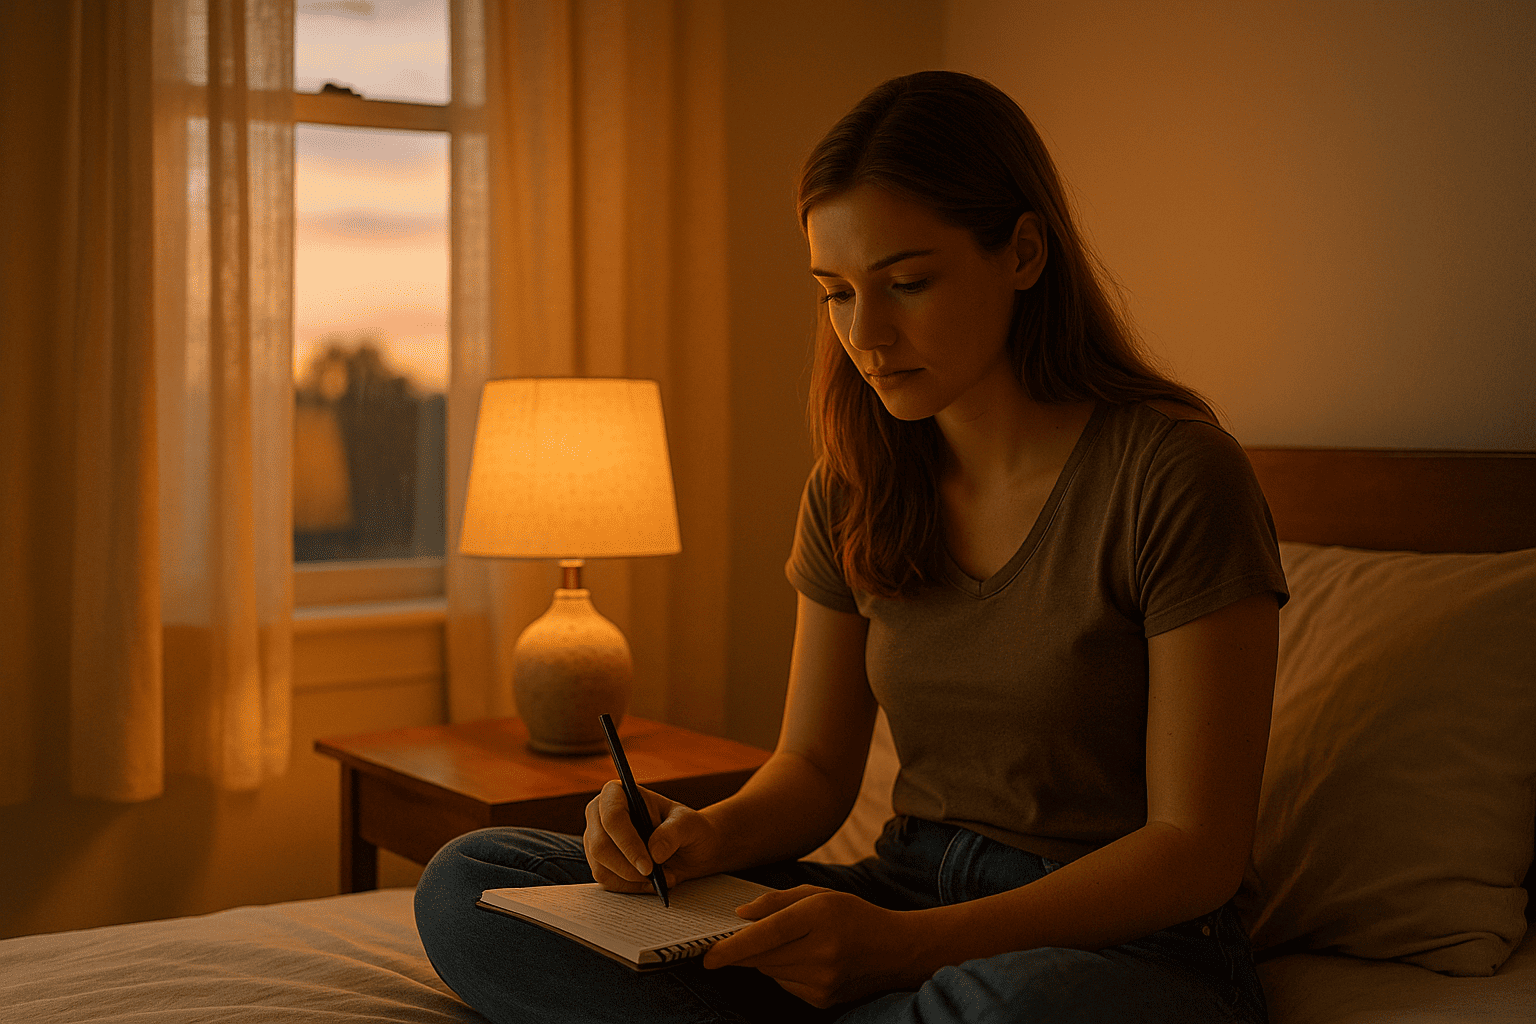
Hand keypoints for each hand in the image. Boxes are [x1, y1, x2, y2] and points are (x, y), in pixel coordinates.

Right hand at [583, 780, 721, 892]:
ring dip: (632, 880)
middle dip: (628, 868)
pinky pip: (606, 882)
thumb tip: (654, 853)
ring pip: (601, 867)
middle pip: (600, 845)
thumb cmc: (686, 827)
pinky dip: (630, 887)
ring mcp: (595, 840)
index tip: (648, 866)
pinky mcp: (599, 862)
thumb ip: (673, 832)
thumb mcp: (688, 823)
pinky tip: (651, 883)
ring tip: (662, 877)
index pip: (612, 816)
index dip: (627, 842)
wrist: (688, 847)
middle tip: (655, 877)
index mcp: (618, 793)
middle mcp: (599, 814)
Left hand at [702, 886, 920, 1008]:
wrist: (895, 950)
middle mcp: (821, 951)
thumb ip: (776, 902)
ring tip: (790, 944)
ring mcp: (823, 980)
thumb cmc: (853, 915)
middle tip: (730, 944)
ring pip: (771, 972)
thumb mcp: (818, 894)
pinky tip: (804, 960)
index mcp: (819, 916)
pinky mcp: (822, 999)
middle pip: (763, 957)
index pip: (768, 934)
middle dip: (742, 951)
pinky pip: (785, 984)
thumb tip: (740, 916)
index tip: (708, 956)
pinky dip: (784, 972)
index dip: (733, 946)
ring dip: (766, 960)